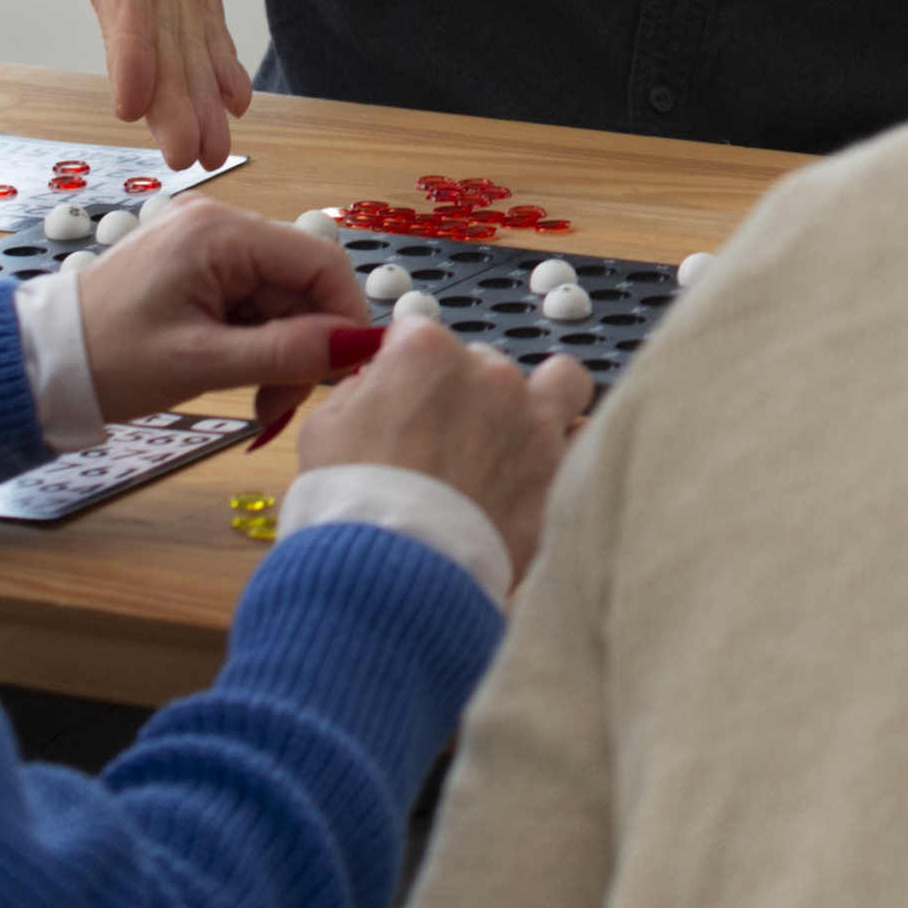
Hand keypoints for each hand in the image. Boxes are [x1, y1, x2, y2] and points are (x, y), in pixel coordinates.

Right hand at [67, 0, 249, 169]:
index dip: (125, 34)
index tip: (131, 96)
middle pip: (143, 18)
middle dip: (163, 87)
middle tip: (184, 153)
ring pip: (172, 28)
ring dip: (190, 90)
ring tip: (208, 149)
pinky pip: (200, 11)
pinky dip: (217, 57)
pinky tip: (234, 101)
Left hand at [69, 195, 372, 424]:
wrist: (39, 363)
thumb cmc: (106, 359)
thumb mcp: (200, 363)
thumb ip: (284, 352)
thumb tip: (353, 347)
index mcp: (221, 231)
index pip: (320, 261)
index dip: (343, 316)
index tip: (343, 369)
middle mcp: (220, 223)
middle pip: (302, 282)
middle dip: (304, 345)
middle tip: (282, 405)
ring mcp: (208, 243)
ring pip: (281, 298)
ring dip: (280, 351)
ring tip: (257, 402)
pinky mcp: (198, 266)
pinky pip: (252, 301)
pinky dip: (255, 342)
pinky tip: (239, 375)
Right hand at [293, 318, 595, 585]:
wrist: (392, 572)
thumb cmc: (355, 505)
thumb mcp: (325, 429)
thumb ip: (360, 391)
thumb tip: (376, 384)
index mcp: (427, 354)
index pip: (419, 334)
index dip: (405, 368)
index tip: (400, 395)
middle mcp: (489, 375)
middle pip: (483, 364)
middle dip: (465, 394)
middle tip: (441, 440)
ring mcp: (532, 421)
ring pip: (560, 380)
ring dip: (540, 398)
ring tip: (516, 433)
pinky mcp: (558, 470)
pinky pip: (582, 440)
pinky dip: (568, 449)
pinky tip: (542, 469)